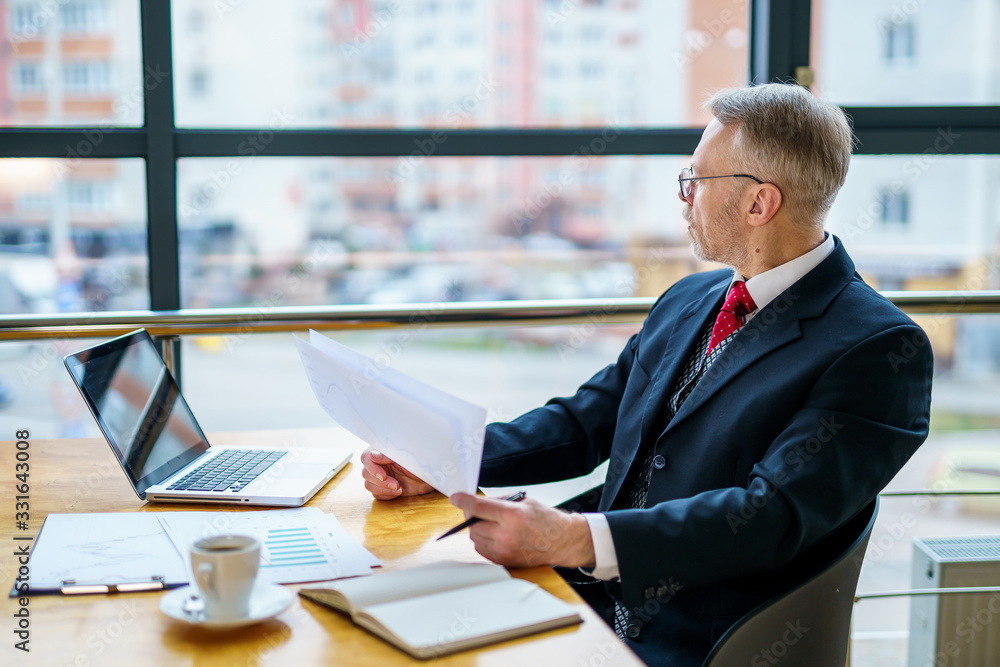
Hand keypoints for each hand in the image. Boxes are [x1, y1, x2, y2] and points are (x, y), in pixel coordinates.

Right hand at [360, 448, 433, 499]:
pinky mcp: (384, 488)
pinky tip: (398, 492)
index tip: (384, 475)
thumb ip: (388, 455)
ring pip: (369, 485)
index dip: (372, 468)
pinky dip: (386, 495)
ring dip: (383, 489)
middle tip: (396, 485)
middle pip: (366, 473)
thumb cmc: (421, 462)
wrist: (432, 477)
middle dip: (381, 482)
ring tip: (399, 489)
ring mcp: (380, 476)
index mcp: (382, 451)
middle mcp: (378, 463)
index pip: (366, 457)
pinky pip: (376, 494)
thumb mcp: (406, 457)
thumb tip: (373, 455)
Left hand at [449, 493, 595, 568]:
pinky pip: (481, 549)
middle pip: (473, 523)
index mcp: (512, 516)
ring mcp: (504, 551)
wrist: (561, 541)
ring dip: (478, 528)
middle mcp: (507, 535)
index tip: (455, 497)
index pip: (478, 507)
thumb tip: (474, 502)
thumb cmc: (544, 519)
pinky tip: (496, 535)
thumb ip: (497, 501)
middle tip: (480, 510)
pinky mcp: (503, 561)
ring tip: (494, 524)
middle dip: (472, 515)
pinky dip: (483, 540)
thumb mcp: (523, 501)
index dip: (463, 500)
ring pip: (475, 537)